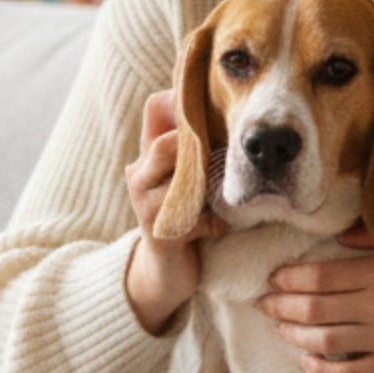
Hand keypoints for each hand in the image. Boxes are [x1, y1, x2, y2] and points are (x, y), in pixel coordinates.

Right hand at [124, 89, 223, 333]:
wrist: (166, 272)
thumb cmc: (187, 218)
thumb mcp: (191, 178)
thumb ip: (200, 149)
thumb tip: (234, 110)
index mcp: (147, 154)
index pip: (156, 107)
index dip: (184, 100)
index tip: (218, 104)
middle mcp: (139, 173)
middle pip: (168, 141)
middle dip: (206, 147)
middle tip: (234, 154)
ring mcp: (144, 202)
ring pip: (180, 173)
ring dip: (210, 182)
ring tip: (227, 191)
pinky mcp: (158, 231)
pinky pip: (194, 217)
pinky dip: (214, 221)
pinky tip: (220, 228)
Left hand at [258, 221, 373, 372]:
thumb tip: (338, 236)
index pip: (320, 276)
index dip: (289, 279)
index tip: (273, 279)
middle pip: (314, 309)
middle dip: (281, 306)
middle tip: (264, 304)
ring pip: (325, 340)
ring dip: (294, 335)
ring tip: (280, 328)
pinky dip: (322, 371)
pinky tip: (307, 362)